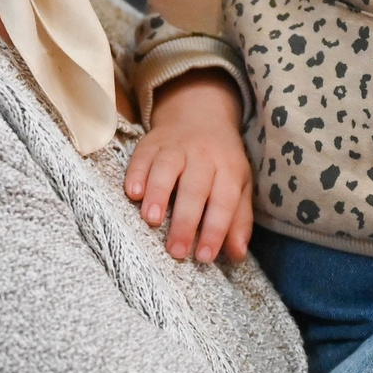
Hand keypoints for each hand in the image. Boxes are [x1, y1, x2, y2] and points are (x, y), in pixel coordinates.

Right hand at [125, 72, 253, 262]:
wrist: (200, 115)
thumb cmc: (222, 162)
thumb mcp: (239, 186)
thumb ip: (239, 220)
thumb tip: (237, 255)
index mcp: (228, 170)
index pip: (224, 202)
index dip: (215, 230)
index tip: (204, 257)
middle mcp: (203, 157)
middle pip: (195, 189)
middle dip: (185, 221)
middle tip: (175, 251)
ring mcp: (176, 147)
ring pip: (166, 169)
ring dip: (158, 194)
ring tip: (151, 220)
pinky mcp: (151, 143)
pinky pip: (142, 157)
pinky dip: (136, 174)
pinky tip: (132, 192)